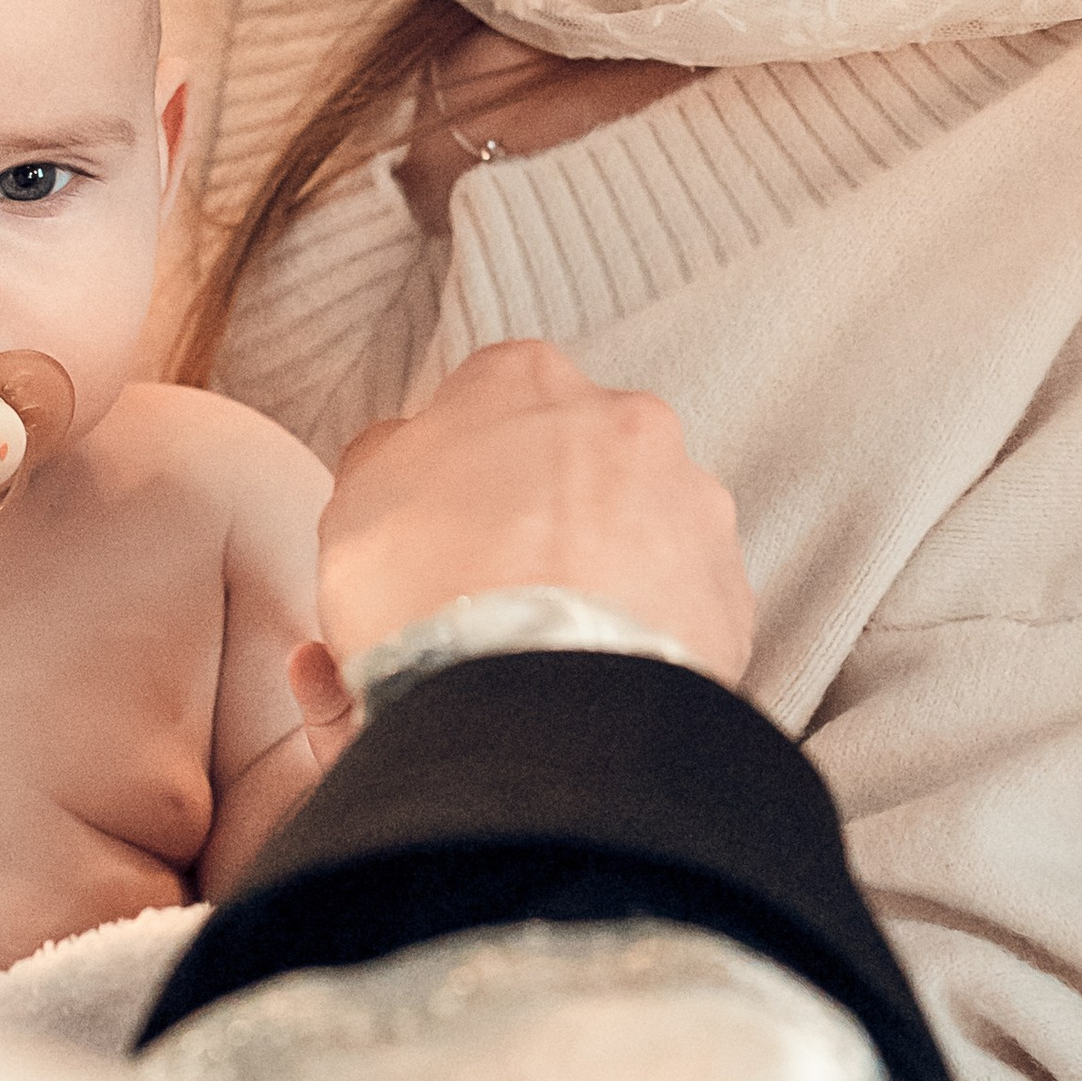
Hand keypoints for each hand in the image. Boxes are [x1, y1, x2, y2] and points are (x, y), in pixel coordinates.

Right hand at [291, 342, 753, 731]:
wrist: (532, 702)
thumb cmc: (429, 593)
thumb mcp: (352, 510)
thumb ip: (381, 460)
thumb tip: (400, 454)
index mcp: (524, 378)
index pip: (490, 395)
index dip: (463, 461)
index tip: (445, 516)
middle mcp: (625, 420)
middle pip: (577, 455)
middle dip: (545, 506)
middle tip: (498, 581)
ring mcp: (690, 502)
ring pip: (640, 523)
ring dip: (604, 564)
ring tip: (550, 636)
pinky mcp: (729, 588)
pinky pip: (682, 599)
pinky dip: (647, 625)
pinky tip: (599, 668)